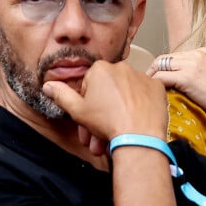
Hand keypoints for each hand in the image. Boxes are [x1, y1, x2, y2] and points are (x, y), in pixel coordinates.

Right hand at [43, 60, 167, 141]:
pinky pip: (144, 96)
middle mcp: (122, 67)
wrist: (139, 137)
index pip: (89, 85)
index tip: (88, 120)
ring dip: (118, 114)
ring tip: (114, 138)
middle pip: (108, 92)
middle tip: (98, 135)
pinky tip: (133, 123)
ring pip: (125, 95)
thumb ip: (61, 95)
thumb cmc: (108, 123)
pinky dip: (139, 107)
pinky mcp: (156, 87)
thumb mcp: (77, 111)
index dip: (87, 105)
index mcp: (101, 69)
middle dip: (100, 115)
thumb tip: (48, 85)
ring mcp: (141, 76)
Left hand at [147, 48, 205, 133]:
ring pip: (160, 66)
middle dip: (154, 70)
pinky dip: (154, 85)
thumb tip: (190, 78)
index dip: (165, 67)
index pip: (175, 56)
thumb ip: (204, 70)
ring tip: (147, 90)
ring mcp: (191, 64)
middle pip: (165, 58)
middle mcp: (196, 54)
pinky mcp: (186, 78)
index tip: (159, 78)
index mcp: (203, 52)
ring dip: (151, 77)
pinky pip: (162, 78)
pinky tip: (153, 95)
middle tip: (147, 84)